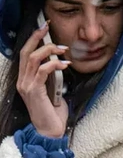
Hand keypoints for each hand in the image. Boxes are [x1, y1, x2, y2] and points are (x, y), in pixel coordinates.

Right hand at [17, 20, 69, 137]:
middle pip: (26, 52)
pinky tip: (65, 64)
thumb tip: (61, 64)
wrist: (50, 130)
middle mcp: (23, 81)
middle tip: (48, 27)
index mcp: (26, 79)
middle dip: (37, 38)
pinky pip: (42, 71)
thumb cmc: (54, 112)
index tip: (44, 27)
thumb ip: (53, 77)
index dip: (34, 39)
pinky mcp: (34, 91)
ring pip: (33, 59)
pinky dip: (54, 64)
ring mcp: (26, 86)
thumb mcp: (54, 90)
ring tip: (64, 50)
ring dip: (49, 50)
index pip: (26, 54)